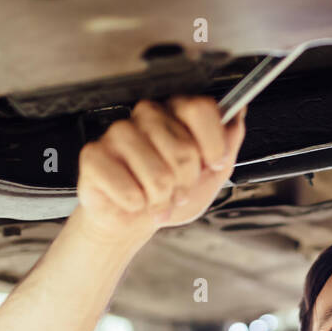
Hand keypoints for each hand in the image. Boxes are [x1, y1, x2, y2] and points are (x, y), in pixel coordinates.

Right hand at [74, 95, 246, 241]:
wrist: (135, 221)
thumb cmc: (169, 196)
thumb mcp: (211, 175)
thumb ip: (228, 144)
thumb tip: (237, 116)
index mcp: (175, 114)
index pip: (200, 109)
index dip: (212, 145)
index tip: (211, 164)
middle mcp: (147, 117)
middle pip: (183, 149)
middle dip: (185, 183)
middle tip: (176, 189)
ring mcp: (118, 133)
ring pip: (157, 174)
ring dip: (160, 199)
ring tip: (154, 198)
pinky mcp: (94, 156)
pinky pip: (128, 190)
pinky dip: (135, 205)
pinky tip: (132, 200)